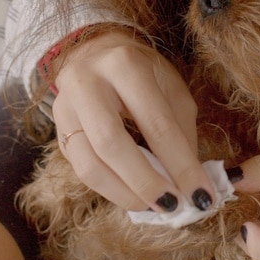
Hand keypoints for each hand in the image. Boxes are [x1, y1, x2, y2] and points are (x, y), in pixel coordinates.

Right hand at [50, 29, 214, 211]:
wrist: (96, 53)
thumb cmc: (144, 73)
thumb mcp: (172, 91)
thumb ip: (181, 133)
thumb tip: (189, 182)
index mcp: (124, 64)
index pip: (156, 124)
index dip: (181, 166)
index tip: (202, 196)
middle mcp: (87, 82)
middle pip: (112, 144)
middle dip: (146, 182)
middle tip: (174, 206)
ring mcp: (64, 107)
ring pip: (89, 164)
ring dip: (125, 193)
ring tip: (154, 206)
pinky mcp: (57, 130)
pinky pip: (81, 170)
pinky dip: (110, 190)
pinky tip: (133, 196)